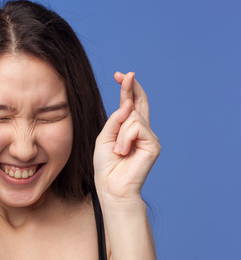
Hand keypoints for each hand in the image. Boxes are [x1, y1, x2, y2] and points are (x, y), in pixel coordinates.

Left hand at [93, 72, 159, 202]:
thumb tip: (129, 104)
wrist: (111, 185)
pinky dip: (125, 139)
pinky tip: (124, 152)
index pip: (131, 104)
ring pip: (133, 117)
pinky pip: (136, 128)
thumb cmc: (106, 164)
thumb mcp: (105, 137)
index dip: (127, 89)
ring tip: (118, 151)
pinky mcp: (154, 145)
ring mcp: (149, 137)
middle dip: (131, 87)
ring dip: (120, 134)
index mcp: (129, 129)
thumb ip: (115, 120)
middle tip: (124, 74)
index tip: (120, 75)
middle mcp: (142, 131)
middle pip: (139, 102)